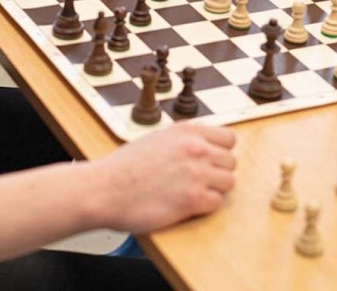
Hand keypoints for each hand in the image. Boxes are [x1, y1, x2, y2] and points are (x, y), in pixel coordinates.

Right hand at [94, 123, 236, 233]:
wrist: (105, 189)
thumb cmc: (126, 166)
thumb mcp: (158, 138)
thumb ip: (185, 138)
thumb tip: (207, 143)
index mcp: (189, 131)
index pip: (229, 139)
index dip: (220, 152)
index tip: (210, 162)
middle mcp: (197, 148)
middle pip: (231, 162)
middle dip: (217, 172)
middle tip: (197, 181)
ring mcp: (197, 173)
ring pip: (228, 182)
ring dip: (213, 190)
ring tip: (191, 193)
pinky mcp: (193, 199)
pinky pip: (216, 202)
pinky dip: (204, 206)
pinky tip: (185, 204)